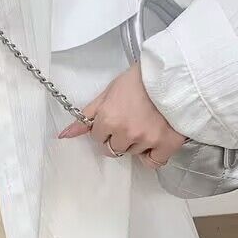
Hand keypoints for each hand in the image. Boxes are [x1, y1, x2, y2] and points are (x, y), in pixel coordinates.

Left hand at [57, 62, 186, 167]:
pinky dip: (152, 155)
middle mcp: (125, 132)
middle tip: (131, 120)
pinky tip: (154, 140)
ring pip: (132, 153)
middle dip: (118, 138)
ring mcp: (146, 140)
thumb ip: (87, 116)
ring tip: (147, 123)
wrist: (172, 74)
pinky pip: (153, 162)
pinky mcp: (166, 144)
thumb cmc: (139, 80)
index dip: (105, 127)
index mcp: (108, 119)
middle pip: (113, 148)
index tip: (116, 116)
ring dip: (136, 143)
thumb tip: (65, 135)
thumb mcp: (108, 93)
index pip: (97, 136)